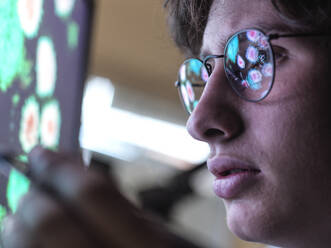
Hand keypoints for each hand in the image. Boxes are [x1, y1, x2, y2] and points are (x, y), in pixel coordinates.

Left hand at [1, 148, 189, 247]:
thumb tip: (69, 163)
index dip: (60, 168)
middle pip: (51, 220)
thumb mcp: (157, 232)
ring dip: (20, 221)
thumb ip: (116, 200)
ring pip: (25, 246)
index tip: (42, 154)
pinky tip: (30, 237)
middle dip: (36, 194)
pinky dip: (21, 242)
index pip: (91, 194)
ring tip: (30, 214)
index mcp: (147, 247)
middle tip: (36, 186)